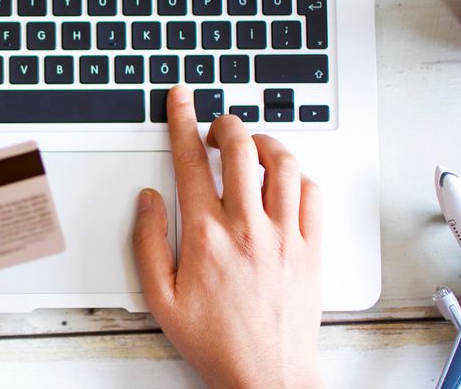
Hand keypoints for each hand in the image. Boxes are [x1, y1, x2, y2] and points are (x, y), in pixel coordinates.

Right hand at [133, 86, 324, 388]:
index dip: (182, 120)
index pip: (191, 160)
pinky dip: (298, 177)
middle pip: (241, 148)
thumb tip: (148, 200)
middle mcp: (248, 227)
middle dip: (225, 124)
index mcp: (206, 235)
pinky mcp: (311, 248)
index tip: (180, 99)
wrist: (266, 376)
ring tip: (250, 147)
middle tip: (216, 127)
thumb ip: (148, 242)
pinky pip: (312, 194)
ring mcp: (285, 235)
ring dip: (264, 142)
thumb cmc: (215, 343)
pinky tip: (283, 182)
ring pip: (283, 162)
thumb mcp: (160, 298)